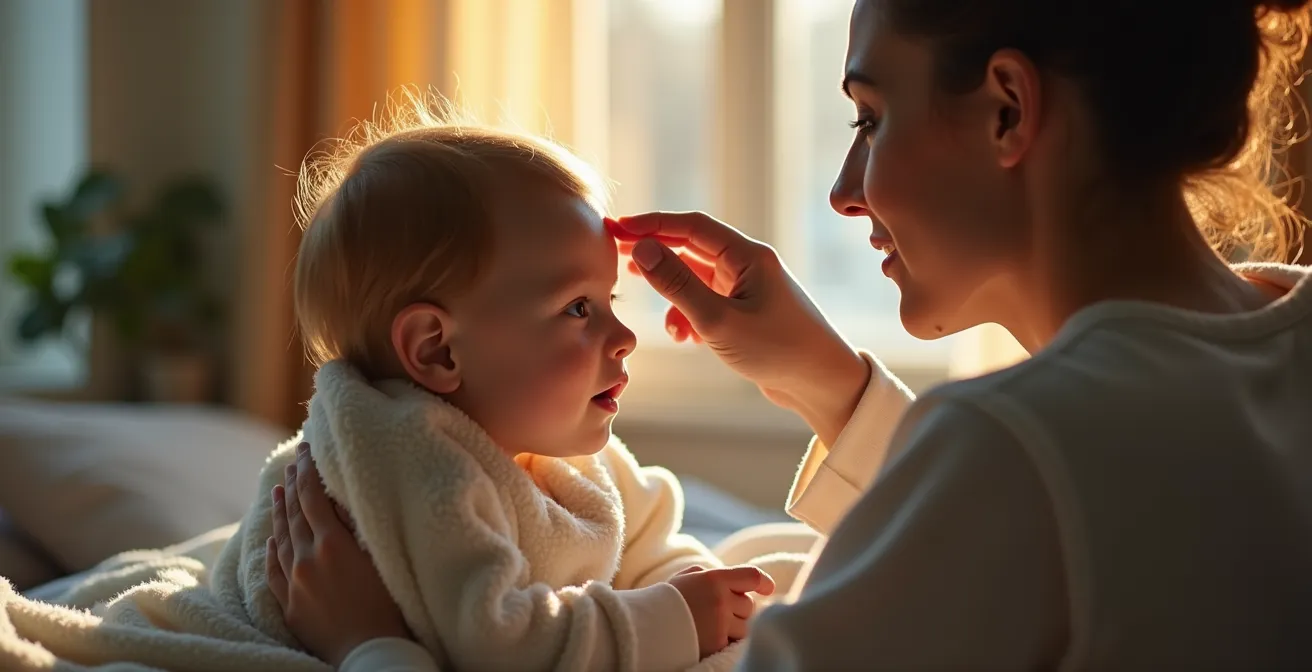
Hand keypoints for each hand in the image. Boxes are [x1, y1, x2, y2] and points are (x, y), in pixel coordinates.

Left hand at [267, 442, 411, 666]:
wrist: (372, 652)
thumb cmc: (390, 607)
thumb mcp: (380, 558)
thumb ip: (358, 529)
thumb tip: (340, 501)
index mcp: (332, 544)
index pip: (312, 496)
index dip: (307, 470)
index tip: (305, 449)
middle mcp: (307, 559)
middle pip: (294, 514)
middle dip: (293, 484)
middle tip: (293, 462)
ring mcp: (295, 583)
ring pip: (281, 540)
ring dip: (280, 513)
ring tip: (278, 491)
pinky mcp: (291, 606)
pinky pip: (274, 572)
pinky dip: (272, 551)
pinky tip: (272, 539)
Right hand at [609, 212, 870, 445]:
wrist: (822, 384)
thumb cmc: (778, 350)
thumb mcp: (718, 320)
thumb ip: (677, 285)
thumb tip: (641, 249)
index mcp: (748, 255)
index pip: (690, 226)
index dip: (650, 224)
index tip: (616, 228)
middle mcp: (749, 265)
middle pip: (691, 248)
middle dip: (655, 254)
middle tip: (615, 257)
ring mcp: (749, 289)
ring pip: (697, 280)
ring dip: (674, 296)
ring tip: (658, 317)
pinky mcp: (749, 313)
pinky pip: (708, 303)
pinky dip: (691, 316)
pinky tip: (685, 337)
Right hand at [669, 565, 775, 657]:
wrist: (646, 625)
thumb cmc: (667, 600)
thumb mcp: (689, 577)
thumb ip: (714, 576)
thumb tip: (741, 582)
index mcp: (714, 579)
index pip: (752, 576)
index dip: (764, 582)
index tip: (767, 589)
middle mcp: (720, 600)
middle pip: (748, 605)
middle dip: (738, 609)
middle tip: (716, 612)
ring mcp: (720, 624)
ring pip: (745, 626)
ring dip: (734, 627)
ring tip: (711, 626)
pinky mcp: (717, 644)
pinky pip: (733, 643)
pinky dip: (724, 641)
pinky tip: (707, 637)